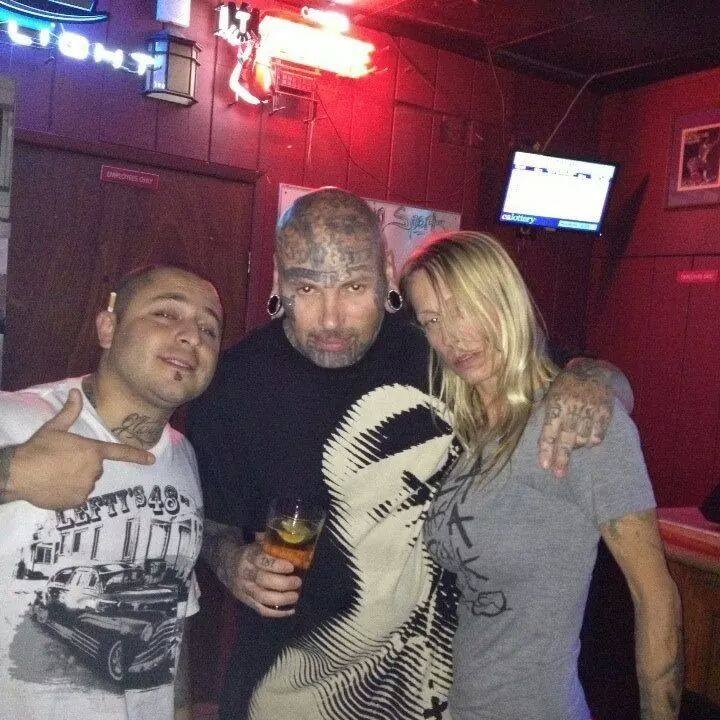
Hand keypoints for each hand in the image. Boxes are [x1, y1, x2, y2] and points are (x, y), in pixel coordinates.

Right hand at [4, 389, 154, 508]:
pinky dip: (71, 493)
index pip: (119, 452)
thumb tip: (75, 391)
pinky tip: (56, 487)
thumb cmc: (38, 449)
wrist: (18, 474)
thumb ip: (70, 412)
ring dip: (77, 479)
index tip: (152, 460)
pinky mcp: (78, 501)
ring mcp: (87, 487)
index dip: (137, 456)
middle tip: (62, 462)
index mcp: (92, 450)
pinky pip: (80, 496)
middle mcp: (94, 469)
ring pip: (87, 482)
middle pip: (95, 468)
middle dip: (83, 465)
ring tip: (56, 474)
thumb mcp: (54, 428)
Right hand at [220, 534, 300, 617]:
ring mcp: (244, 589)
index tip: (291, 567)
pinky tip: (290, 610)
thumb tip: (289, 536)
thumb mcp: (256, 543)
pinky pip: (261, 610)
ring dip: (281, 599)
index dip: (276, 565)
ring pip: (262, 597)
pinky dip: (276, 613)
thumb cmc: (249, 553)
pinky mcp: (246, 601)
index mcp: (248, 556)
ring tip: (295, 596)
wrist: (226, 565)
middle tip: (298, 582)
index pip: (261, 561)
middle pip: (263, 580)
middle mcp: (245, 573)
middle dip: (282, 583)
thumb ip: (270, 542)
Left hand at [538, 368, 612, 476]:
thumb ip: (544, 412)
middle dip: (562, 458)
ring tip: (573, 446)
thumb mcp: (550, 394)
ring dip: (577, 446)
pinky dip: (592, 441)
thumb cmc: (566, 385)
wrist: (592, 371)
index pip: (549, 432)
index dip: (546, 449)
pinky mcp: (604, 412)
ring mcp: (590, 411)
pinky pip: (598, 434)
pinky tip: (588, 440)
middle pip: (566, 439)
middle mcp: (572, 409)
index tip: (544, 465)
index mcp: (556, 405)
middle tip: (559, 474)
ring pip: (582, 439)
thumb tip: (535, 432)